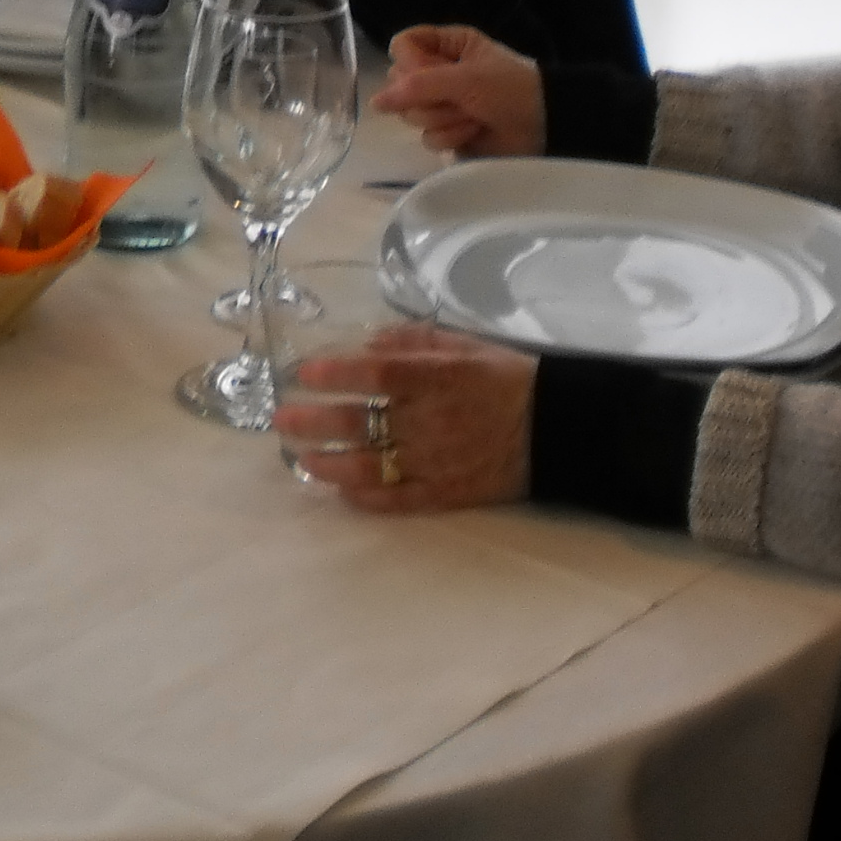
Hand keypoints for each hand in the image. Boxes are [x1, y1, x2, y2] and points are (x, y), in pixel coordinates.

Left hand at [279, 326, 533, 512]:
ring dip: (328, 464)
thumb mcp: (465, 345)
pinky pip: (397, 499)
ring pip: (370, 467)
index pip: (377, 376)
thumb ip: (414, 340)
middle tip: (282, 420)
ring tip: (301, 459)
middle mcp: (431, 421)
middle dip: (314, 422)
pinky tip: (340, 491)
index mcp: (438, 379)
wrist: (558, 429)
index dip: (337, 375)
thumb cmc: (507, 379)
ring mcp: (436, 462)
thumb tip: (367, 343)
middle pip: (361, 424)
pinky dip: (365, 497)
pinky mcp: (446, 494)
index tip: (304, 373)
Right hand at [372, 24, 546, 154]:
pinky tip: (474, 131)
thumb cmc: (509, 88)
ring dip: (444, 118)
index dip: (410, 62)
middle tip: (457, 97)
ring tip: (472, 116)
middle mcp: (440, 71)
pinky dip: (452, 136)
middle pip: (401, 83)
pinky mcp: (448, 132)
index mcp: (447, 44)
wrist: (545, 125)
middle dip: (429, 96)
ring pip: (412, 114)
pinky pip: (428, 137)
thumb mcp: (464, 78)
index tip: (428, 72)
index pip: (403, 46)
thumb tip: (375, 102)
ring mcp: (443, 103)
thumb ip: (417, 86)